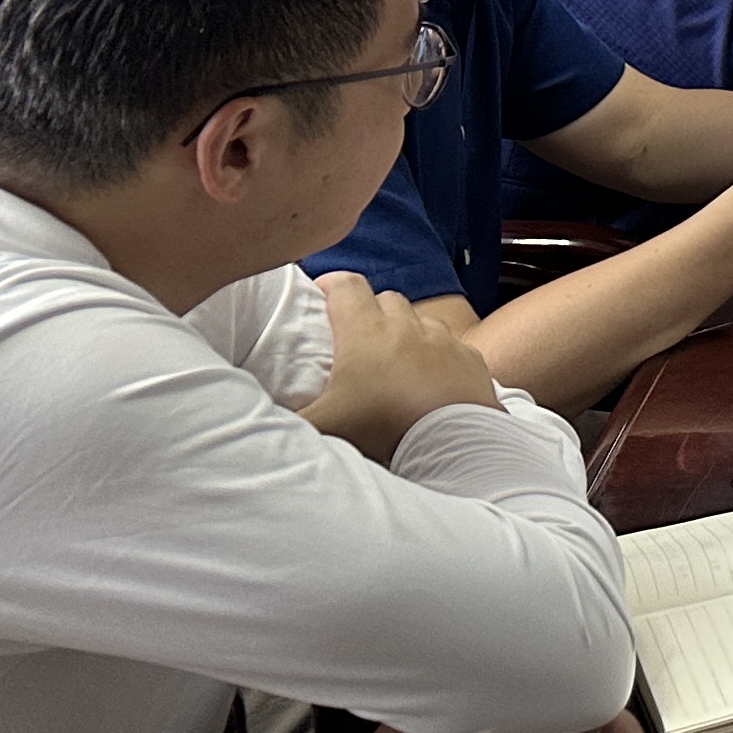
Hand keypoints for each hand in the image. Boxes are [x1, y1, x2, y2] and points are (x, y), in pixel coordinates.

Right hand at [300, 275, 502, 462]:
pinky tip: (430, 377)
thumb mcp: (323, 428)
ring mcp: (445, 340)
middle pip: (386, 299)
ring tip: (392, 359)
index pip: (346, 286)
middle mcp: (408, 327)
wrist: (452, 447)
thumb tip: (259, 424)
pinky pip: (452, 344)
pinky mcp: (472, 359)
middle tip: (354, 336)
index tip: (320, 295)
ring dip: (405, 331)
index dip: (331, 284)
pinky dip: (438, 353)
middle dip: (369, 310)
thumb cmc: (383, 431)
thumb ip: (286, 423)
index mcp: (367, 332)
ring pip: (421, 319)